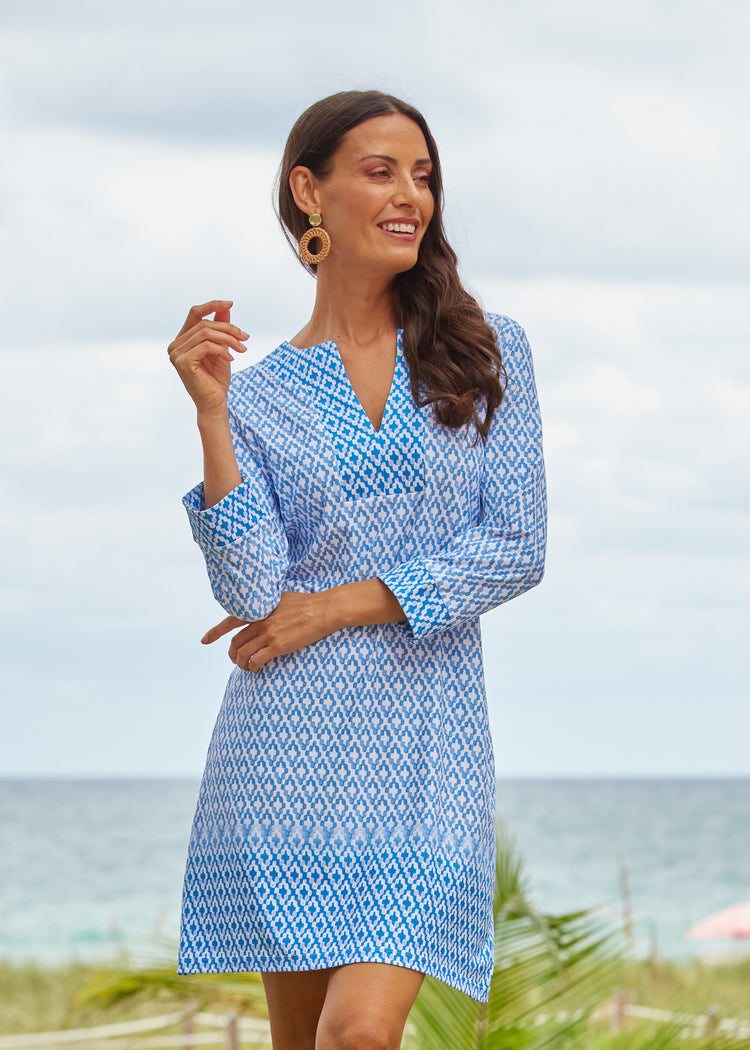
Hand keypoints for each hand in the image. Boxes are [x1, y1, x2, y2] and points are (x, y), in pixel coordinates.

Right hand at [167, 300, 248, 413]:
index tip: (231, 303)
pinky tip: (231, 359)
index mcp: (182, 339)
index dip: (212, 305)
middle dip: (229, 329)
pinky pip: (207, 346)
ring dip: (229, 339)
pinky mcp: (183, 362)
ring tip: (242, 349)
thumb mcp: (222, 348)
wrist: (215, 403)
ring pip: (207, 333)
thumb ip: (220, 328)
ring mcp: (176, 353)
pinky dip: (222, 350)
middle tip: (245, 339)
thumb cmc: (217, 378)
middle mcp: (175, 345)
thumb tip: (226, 306)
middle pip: (205, 324)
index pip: (195, 313)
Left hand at [201, 590, 339, 671]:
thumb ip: (268, 605)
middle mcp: (260, 620)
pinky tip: (256, 669)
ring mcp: (268, 633)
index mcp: (259, 608)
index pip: (230, 619)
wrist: (325, 609)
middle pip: (235, 642)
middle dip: (231, 654)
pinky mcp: (278, 645)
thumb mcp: (282, 598)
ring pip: (243, 653)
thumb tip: (262, 610)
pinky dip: (252, 667)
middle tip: (235, 660)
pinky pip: (257, 660)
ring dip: (240, 664)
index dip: (215, 631)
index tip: (204, 640)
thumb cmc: (308, 603)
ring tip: (246, 667)